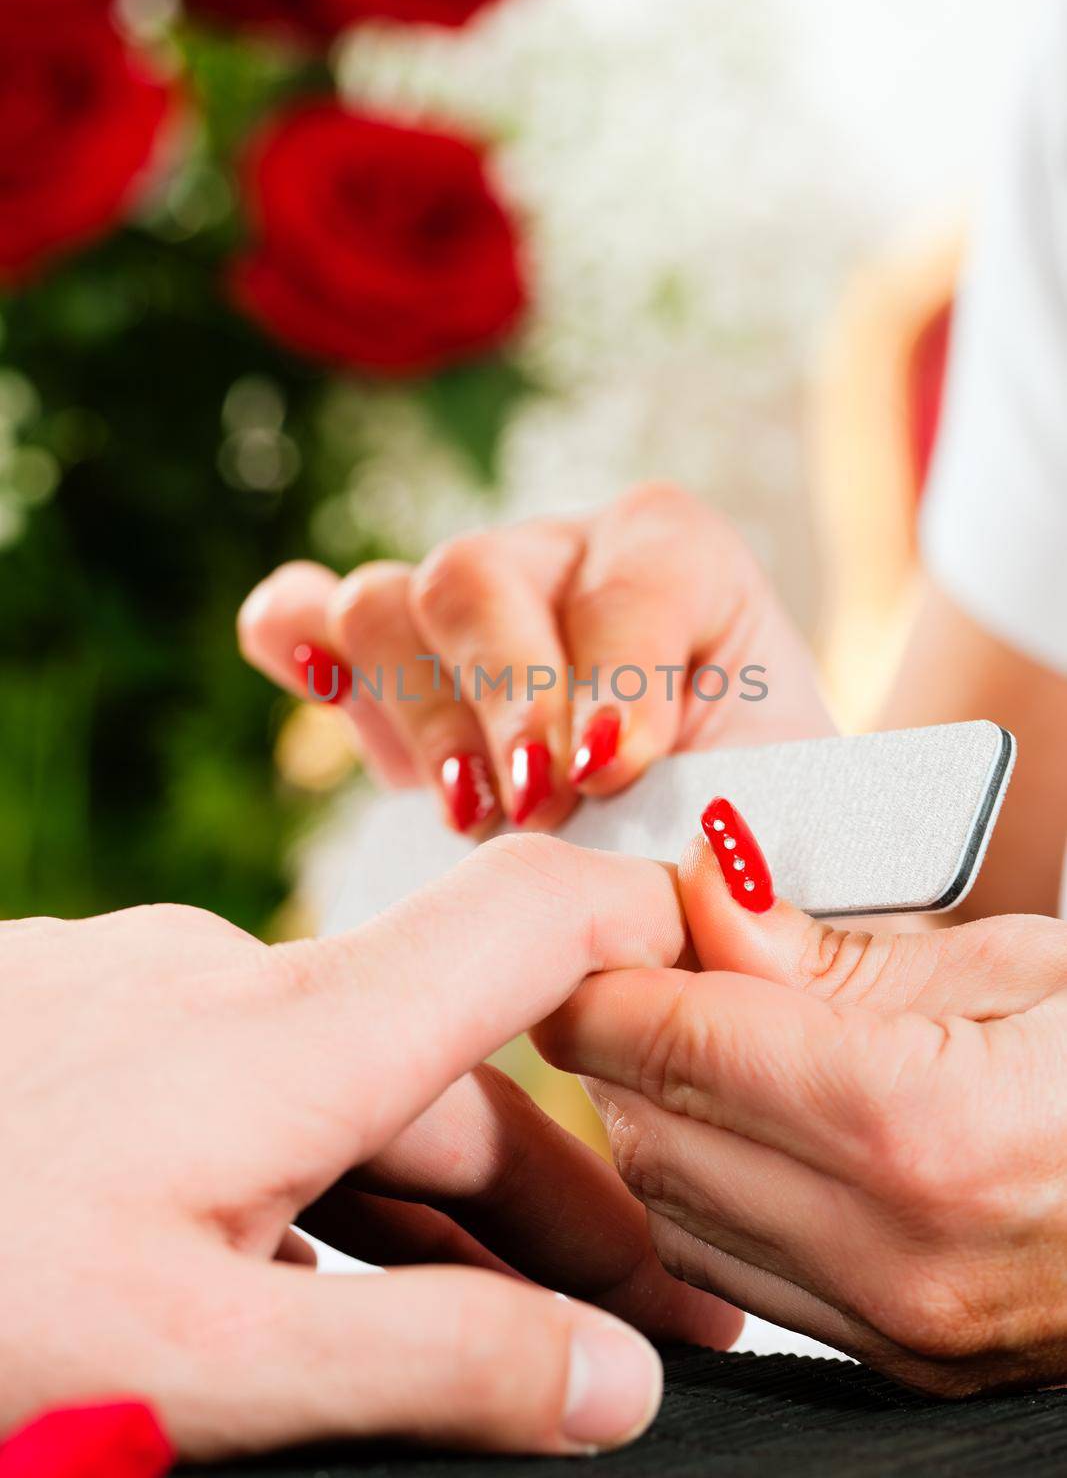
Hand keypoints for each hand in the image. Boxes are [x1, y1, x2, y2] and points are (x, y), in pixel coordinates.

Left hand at [0, 836, 738, 1459]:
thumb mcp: (195, 1369)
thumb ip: (425, 1361)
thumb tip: (618, 1380)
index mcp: (283, 1033)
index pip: (530, 925)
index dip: (659, 933)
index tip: (756, 1001)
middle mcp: (225, 983)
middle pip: (455, 1062)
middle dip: (571, 1193)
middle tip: (661, 1325)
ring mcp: (146, 1003)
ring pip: (352, 1090)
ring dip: (448, 1199)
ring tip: (528, 1320)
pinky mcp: (87, 1040)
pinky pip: (254, 1098)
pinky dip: (328, 1181)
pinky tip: (336, 1270)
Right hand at [238, 483, 831, 832]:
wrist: (688, 850)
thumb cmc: (746, 841)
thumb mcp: (787, 837)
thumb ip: (769, 855)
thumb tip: (720, 880)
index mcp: (680, 564)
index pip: (642, 572)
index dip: (620, 668)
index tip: (614, 769)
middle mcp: (557, 561)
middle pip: (479, 575)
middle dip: (503, 694)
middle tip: (537, 804)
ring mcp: (459, 606)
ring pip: (386, 603)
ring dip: (418, 714)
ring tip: (473, 813)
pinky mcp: (386, 663)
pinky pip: (301, 614)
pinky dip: (295, 642)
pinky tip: (316, 691)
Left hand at [537, 807, 1066, 1395]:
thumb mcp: (1025, 965)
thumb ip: (838, 945)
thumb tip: (710, 887)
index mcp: (924, 1130)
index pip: (673, 1041)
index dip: (606, 964)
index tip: (601, 914)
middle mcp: (895, 1254)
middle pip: (646, 1125)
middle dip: (623, 1027)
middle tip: (662, 948)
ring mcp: (896, 1326)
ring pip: (669, 1204)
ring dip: (657, 1105)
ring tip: (715, 1023)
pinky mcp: (897, 1358)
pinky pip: (731, 1265)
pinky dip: (708, 1182)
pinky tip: (756, 1115)